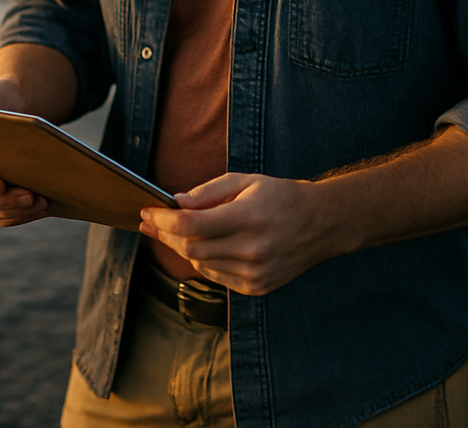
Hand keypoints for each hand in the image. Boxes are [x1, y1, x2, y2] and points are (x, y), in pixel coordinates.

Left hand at [138, 173, 339, 295]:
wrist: (320, 225)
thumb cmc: (280, 197)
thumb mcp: (246, 181)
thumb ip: (208, 192)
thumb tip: (175, 203)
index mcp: (249, 217)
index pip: (192, 225)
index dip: (163, 221)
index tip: (147, 212)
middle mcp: (253, 249)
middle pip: (191, 248)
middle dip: (165, 235)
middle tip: (150, 222)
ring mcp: (255, 273)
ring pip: (200, 264)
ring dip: (181, 248)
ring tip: (172, 232)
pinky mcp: (256, 287)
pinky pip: (215, 275)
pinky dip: (202, 260)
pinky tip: (200, 246)